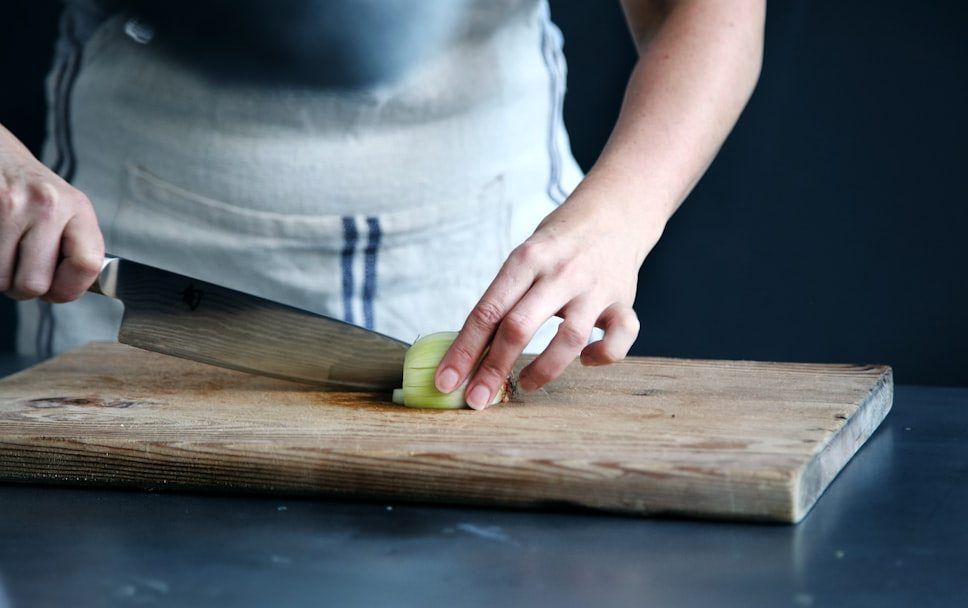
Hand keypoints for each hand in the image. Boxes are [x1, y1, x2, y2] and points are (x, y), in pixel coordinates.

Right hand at [1, 126, 103, 301]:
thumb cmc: (32, 191)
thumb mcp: (67, 211)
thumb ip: (75, 249)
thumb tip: (66, 292)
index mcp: (76, 207)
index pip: (88, 264)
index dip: (70, 289)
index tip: (57, 290)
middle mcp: (46, 204)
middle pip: (34, 283)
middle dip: (24, 288)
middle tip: (21, 271)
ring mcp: (9, 205)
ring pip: (0, 280)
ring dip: (0, 277)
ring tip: (5, 254)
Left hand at [434, 175, 664, 408]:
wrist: (615, 212)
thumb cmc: (558, 243)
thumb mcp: (525, 257)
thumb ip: (505, 298)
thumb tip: (468, 352)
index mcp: (526, 258)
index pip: (487, 311)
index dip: (464, 350)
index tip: (446, 380)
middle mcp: (560, 272)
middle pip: (519, 327)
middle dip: (493, 369)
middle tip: (476, 400)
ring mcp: (594, 287)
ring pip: (568, 339)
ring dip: (543, 370)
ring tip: (525, 383)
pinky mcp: (623, 301)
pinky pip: (620, 338)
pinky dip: (602, 355)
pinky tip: (586, 359)